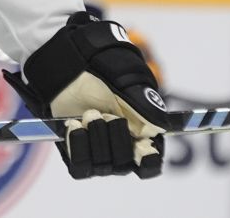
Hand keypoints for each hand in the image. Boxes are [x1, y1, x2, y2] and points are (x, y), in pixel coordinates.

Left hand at [3, 13, 165, 179]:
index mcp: (141, 133)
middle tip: (105, 114)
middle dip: (115, 138)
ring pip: (102, 165)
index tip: (142, 148)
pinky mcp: (75, 152)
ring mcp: (97, 151)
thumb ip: (145, 104)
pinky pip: (80, 167)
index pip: (150, 164)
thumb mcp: (127, 80)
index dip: (148, 161)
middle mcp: (121, 147)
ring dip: (95, 138)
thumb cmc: (103, 69)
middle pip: (125, 165)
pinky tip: (74, 125)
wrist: (69, 63)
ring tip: (88, 112)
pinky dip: (77, 147)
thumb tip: (160, 127)